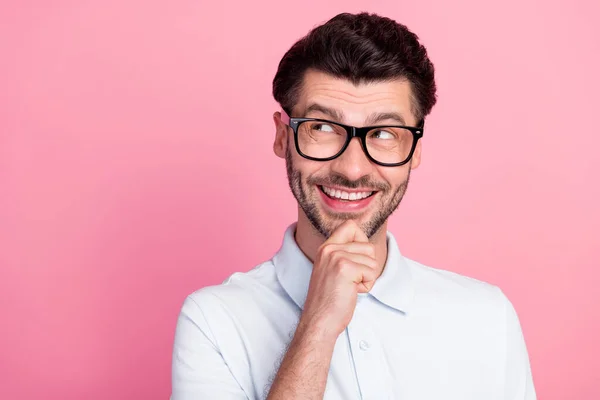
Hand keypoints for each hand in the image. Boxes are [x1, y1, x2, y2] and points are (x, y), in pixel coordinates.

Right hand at [298, 220, 377, 341]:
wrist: (319, 321)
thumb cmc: (329, 300)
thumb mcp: (331, 270)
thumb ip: (343, 255)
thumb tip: (367, 246)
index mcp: (326, 248)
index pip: (351, 226)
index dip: (362, 240)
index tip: (357, 259)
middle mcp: (329, 249)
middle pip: (368, 245)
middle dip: (367, 266)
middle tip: (351, 280)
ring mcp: (336, 257)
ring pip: (372, 260)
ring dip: (367, 277)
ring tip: (349, 287)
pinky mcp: (345, 268)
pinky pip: (371, 272)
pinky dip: (366, 286)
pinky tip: (351, 292)